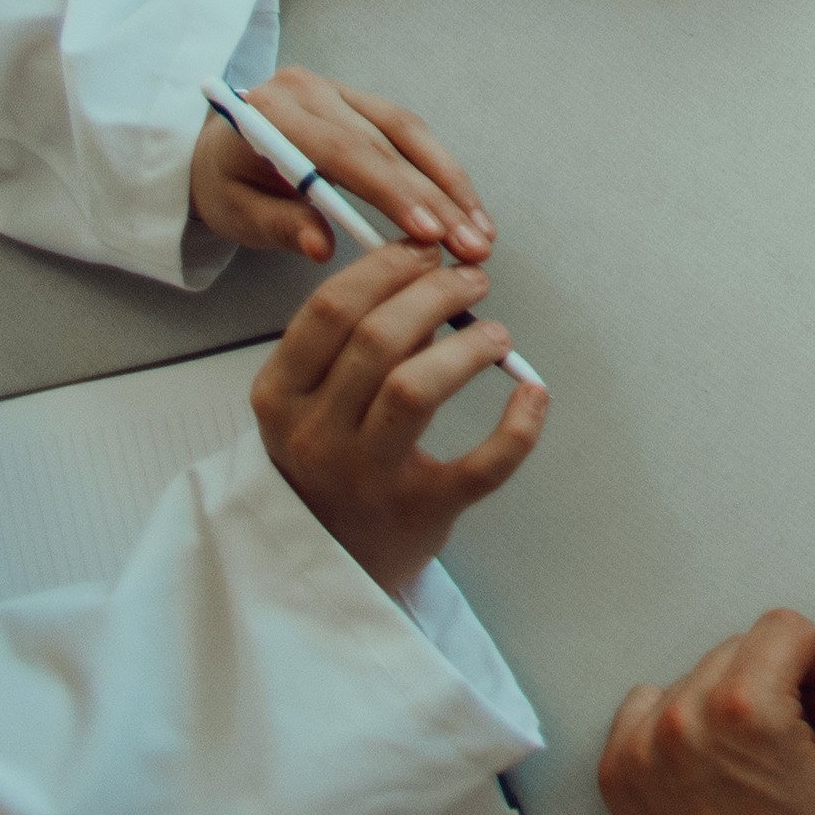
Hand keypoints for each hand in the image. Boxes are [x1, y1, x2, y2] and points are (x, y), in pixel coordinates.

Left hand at [189, 65, 493, 266]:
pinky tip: (466, 208)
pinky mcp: (363, 101)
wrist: (217, 148)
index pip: (341, 150)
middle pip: (385, 144)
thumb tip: (322, 248)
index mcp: (271, 113)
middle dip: (435, 198)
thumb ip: (279, 226)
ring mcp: (341, 91)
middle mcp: (312, 90)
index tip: (428, 233)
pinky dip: (442, 173)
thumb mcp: (235, 214)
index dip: (390, 191)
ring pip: (409, 134)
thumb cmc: (226, 183)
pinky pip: (411, 134)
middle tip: (472, 246)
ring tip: (481, 233)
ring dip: (450, 185)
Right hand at [248, 242, 545, 592]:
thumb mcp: (313, 400)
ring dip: (468, 345)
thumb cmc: (327, 461)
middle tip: (473, 281)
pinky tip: (533, 393)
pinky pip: (482, 465)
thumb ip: (356, 341)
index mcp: (281, 396)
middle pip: (378, 338)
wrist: (328, 562)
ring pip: (418, 388)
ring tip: (495, 333)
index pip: (330, 309)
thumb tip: (430, 279)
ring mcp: (366, 477)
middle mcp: (316, 436)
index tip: (426, 252)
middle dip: (437, 293)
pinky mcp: (422, 512)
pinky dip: (519, 427)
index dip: (386, 267)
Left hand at [601, 608, 814, 814]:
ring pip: (699, 675)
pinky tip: (712, 769)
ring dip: (729, 706)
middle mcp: (684, 721)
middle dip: (776, 686)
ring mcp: (643, 750)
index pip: (788, 626)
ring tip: (756, 769)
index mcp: (746, 711)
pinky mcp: (619, 775)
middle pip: (742, 647)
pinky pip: (648, 707)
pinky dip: (680, 725)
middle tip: (794, 752)